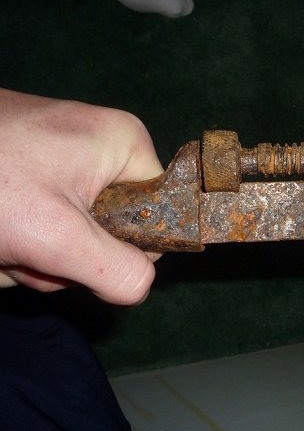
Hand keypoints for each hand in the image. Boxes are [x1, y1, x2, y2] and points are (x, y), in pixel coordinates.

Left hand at [0, 88, 163, 304]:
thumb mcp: (56, 235)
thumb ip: (116, 269)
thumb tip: (141, 285)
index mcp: (126, 145)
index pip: (161, 213)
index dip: (126, 247)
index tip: (79, 254)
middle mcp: (103, 146)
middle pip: (113, 228)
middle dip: (69, 256)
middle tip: (30, 251)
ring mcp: (64, 155)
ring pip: (76, 232)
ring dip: (39, 254)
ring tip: (4, 243)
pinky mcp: (33, 165)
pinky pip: (48, 219)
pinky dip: (22, 239)